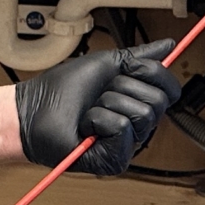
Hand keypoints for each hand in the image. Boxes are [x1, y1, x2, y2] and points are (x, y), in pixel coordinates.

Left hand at [16, 39, 182, 176]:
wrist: (33, 111)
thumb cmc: (62, 91)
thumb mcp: (107, 63)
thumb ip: (141, 56)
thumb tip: (169, 45)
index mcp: (138, 103)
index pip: (170, 90)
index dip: (152, 73)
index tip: (128, 69)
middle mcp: (137, 126)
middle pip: (158, 101)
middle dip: (124, 87)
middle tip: (101, 93)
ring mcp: (127, 145)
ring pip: (142, 114)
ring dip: (108, 103)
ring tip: (90, 110)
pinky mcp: (115, 160)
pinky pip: (123, 128)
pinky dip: (98, 119)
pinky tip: (86, 126)